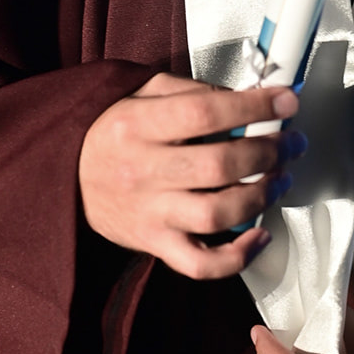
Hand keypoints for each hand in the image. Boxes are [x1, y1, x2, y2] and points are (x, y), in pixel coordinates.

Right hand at [79, 73, 304, 277]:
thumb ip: (190, 90)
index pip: (204, 112)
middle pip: (220, 165)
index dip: (254, 106)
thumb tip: (246, 98)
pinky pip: (201, 264)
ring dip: (262, 196)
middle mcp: (141, 170)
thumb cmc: (109, 132)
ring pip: (217, 214)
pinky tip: (259, 234)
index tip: (285, 101)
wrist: (63, 176)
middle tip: (291, 142)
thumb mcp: (139, 92)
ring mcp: (148, 213)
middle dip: (269, 151)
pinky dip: (238, 255)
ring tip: (280, 179)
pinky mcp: (154, 244)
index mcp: (136, 125)